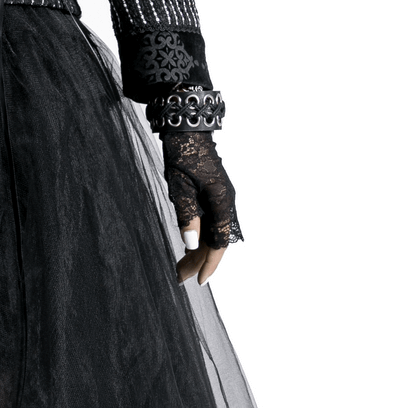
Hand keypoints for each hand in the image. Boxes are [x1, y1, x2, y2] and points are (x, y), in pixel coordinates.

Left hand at [160, 131, 240, 286]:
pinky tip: (188, 243)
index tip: (198, 280)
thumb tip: (192, 243)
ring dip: (199, 249)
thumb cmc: (183, 153)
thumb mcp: (180, 186)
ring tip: (180, 265)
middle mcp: (226, 202)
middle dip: (199, 261)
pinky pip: (211, 221)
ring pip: (213, 232)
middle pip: (216, 240)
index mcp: (222, 202)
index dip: (209, 263)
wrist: (187, 127)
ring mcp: (222, 198)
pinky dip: (200, 235)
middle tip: (180, 276)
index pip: (219, 242)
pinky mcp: (214, 193)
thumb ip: (187, 215)